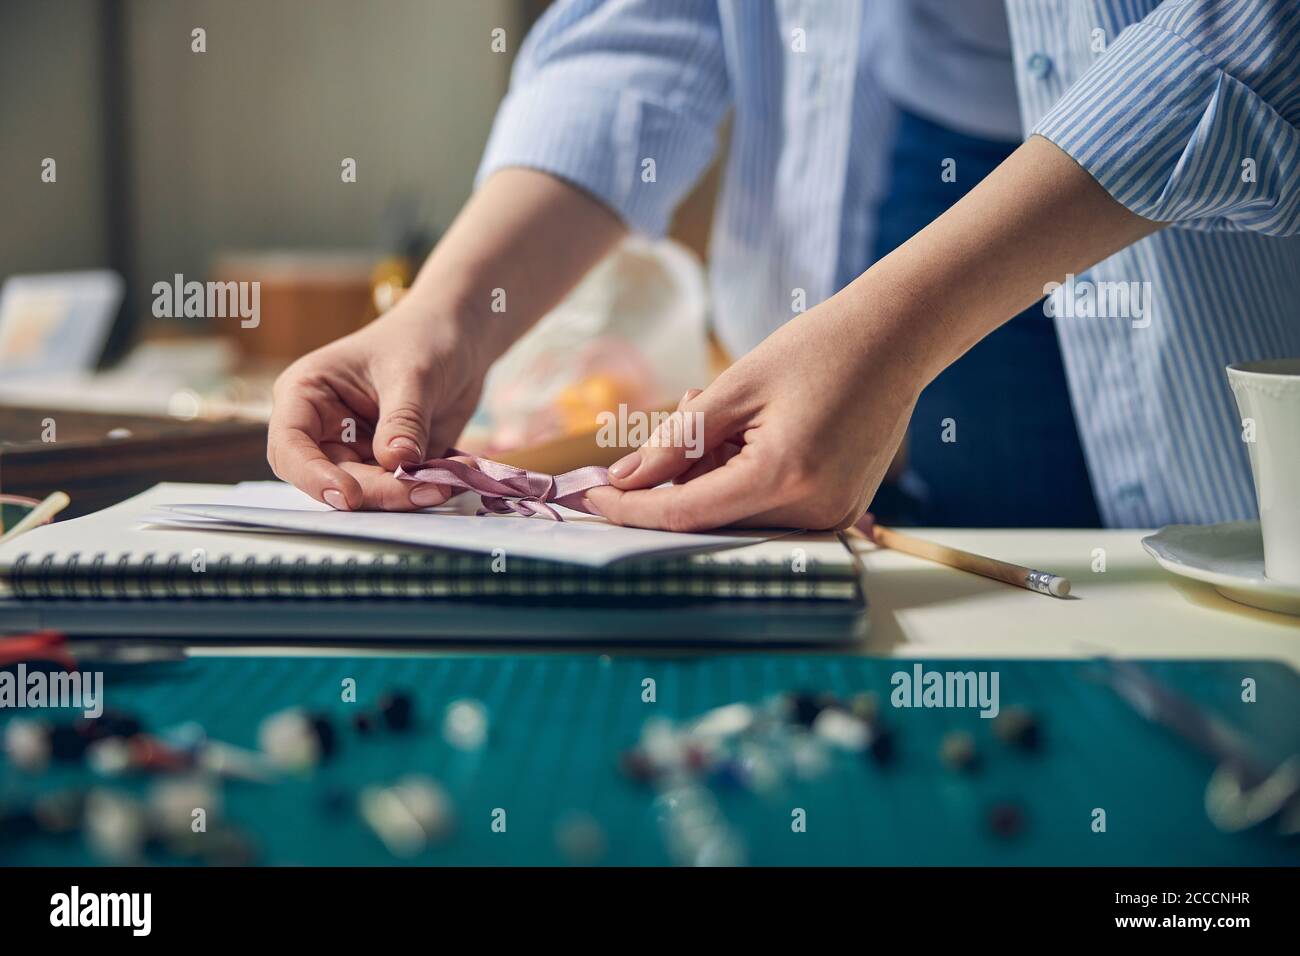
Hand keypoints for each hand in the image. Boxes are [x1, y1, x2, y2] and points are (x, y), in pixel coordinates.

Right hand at [266, 296, 488, 509]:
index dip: (313, 476)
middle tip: (424, 489)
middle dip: (378, 491)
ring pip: (367, 493)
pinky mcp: (388, 465)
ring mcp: (357, 449)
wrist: (458, 339)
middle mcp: (324, 428)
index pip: (290, 447)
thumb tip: (397, 461)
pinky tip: (449, 479)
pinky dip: (423, 490)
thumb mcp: (413, 373)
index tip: (349, 495)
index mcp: (307, 395)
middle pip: (333, 479)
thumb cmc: (422, 338)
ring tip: (444, 483)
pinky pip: (398, 491)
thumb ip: (403, 419)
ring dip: (404, 496)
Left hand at [584, 294, 920, 530]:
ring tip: (727, 409)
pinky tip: (750, 430)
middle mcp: (813, 511)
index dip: (631, 508)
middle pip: (710, 520)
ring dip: (711, 474)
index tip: (591, 494)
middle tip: (690, 409)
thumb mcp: (735, 387)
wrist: (896, 340)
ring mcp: (832, 517)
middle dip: (678, 477)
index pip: (684, 514)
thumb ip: (675, 440)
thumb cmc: (819, 350)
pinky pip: (768, 509)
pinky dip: (742, 478)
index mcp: (784, 475)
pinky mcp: (839, 512)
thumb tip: (623, 482)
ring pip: (737, 516)